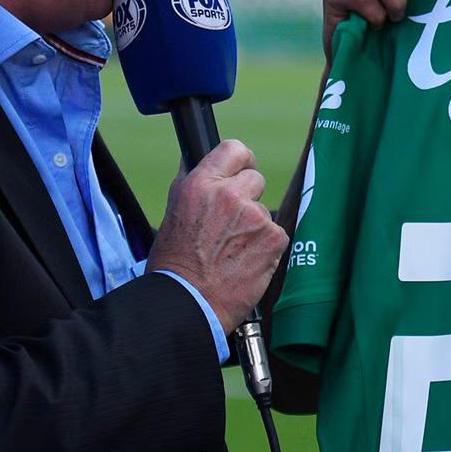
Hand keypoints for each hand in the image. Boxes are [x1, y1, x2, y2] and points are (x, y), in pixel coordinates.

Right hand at [147, 139, 288, 332]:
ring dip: (255, 226)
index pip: (234, 149)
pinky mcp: (274, 239)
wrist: (189, 302)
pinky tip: (245, 261)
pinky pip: (276, 234)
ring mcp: (255, 216)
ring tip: (233, 250)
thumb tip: (195, 160)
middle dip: (248, 197)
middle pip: (255, 178)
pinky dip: (266, 247)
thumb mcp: (173, 213)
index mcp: (201, 185)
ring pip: (265, 211)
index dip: (240, 161)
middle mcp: (230, 195)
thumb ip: (190, 184)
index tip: (241, 171)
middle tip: (232, 223)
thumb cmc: (176, 264)